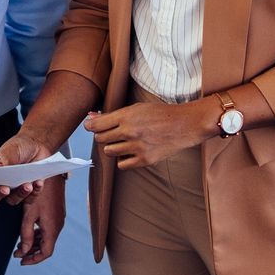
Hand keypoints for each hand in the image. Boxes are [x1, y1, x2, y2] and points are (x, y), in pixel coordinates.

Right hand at [0, 124, 54, 203]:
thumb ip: (3, 164)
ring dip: (20, 194)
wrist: (37, 145)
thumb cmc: (18, 147)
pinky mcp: (28, 193)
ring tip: (28, 184)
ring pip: (12, 200)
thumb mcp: (8, 152)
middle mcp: (0, 184)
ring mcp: (14, 190)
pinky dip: (34, 193)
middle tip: (5, 189)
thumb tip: (0, 175)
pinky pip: (29, 199)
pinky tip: (38, 183)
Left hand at [15, 174, 66, 265]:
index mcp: (52, 228)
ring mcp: (58, 219)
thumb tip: (23, 252)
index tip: (21, 262)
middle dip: (32, 252)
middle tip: (17, 254)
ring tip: (20, 245)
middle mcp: (58, 225)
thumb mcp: (29, 214)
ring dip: (34, 243)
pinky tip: (28, 232)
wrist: (51, 173)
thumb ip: (26, 234)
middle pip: (46, 247)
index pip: (46, 252)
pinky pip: (48, 229)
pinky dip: (38, 235)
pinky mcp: (57, 213)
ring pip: (47, 238)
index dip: (34, 260)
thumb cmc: (38, 192)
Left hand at [85, 98, 213, 171]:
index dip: (90, 126)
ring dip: (112, 147)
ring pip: (109, 152)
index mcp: (126, 116)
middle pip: (100, 139)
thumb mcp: (136, 108)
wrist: (184, 125)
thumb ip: (113, 115)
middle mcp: (130, 132)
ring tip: (123, 141)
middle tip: (111, 132)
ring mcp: (137, 147)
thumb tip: (91, 117)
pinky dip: (123, 159)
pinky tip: (130, 151)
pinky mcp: (145, 160)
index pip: (96, 125)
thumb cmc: (160, 114)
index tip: (90, 126)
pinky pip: (122, 165)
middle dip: (102, 135)